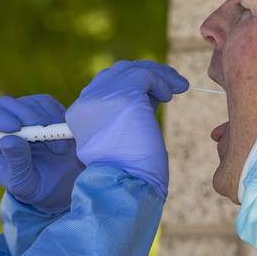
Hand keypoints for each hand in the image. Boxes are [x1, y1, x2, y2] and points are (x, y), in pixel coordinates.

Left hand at [0, 94, 84, 213]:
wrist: (59, 182)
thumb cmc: (34, 186)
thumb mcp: (23, 183)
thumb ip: (16, 163)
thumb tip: (8, 140)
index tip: (15, 128)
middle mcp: (0, 122)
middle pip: (3, 104)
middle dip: (25, 117)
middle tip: (44, 136)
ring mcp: (19, 112)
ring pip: (27, 102)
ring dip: (46, 123)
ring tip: (58, 149)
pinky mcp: (39, 106)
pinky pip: (45, 102)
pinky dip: (57, 116)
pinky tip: (62, 135)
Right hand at [64, 60, 188, 197]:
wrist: (124, 185)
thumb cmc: (125, 171)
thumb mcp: (114, 138)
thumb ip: (121, 114)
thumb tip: (147, 96)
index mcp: (79, 113)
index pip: (103, 86)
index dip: (129, 85)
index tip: (150, 94)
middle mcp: (86, 101)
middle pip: (116, 73)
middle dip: (144, 75)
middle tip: (166, 84)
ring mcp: (103, 96)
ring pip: (132, 71)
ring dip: (159, 75)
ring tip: (177, 86)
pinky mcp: (125, 95)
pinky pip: (146, 76)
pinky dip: (162, 82)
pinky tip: (170, 95)